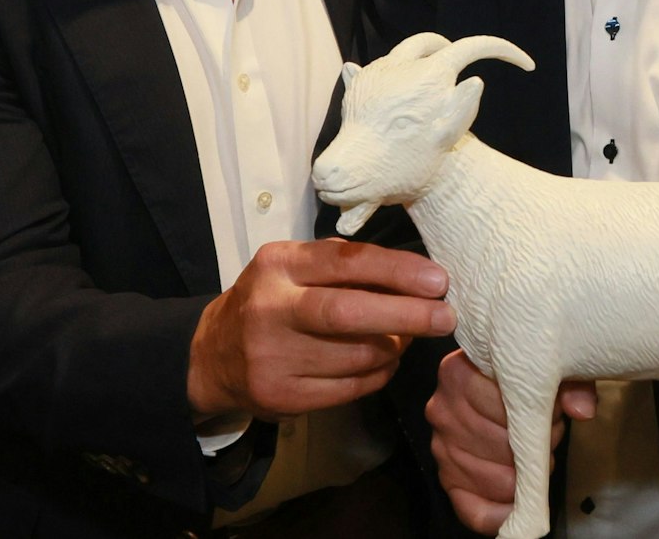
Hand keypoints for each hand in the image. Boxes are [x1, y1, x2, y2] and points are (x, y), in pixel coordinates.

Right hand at [186, 239, 453, 421]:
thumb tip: (418, 278)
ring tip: (406, 337)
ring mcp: (272, 358)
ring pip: (357, 356)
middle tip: (446, 316)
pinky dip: (379, 374)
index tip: (438, 280)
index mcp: (278, 265)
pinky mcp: (281, 397)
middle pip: (348, 313)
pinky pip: (350, 388)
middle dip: (406, 315)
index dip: (397, 271)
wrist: (212, 355)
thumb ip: (346, 267)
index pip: (346, 261)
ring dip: (395, 347)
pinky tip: (384, 362)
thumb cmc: (272, 300)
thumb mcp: (295, 268)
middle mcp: (270, 309)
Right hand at [427, 350, 596, 534]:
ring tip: (537, 458)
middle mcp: (443, 409)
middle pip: (501, 443)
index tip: (554, 413)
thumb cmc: (523, 376)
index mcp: (459, 372)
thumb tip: (581, 410)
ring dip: (526, 476)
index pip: (506, 403)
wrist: (502, 381)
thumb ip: (569, 382)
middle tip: (550, 438)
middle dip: (535, 446)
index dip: (539, 413)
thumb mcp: (548, 366)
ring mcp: (442, 447)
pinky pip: (473, 510)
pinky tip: (522, 506)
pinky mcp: (448, 479)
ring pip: (495, 479)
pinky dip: (502, 514)